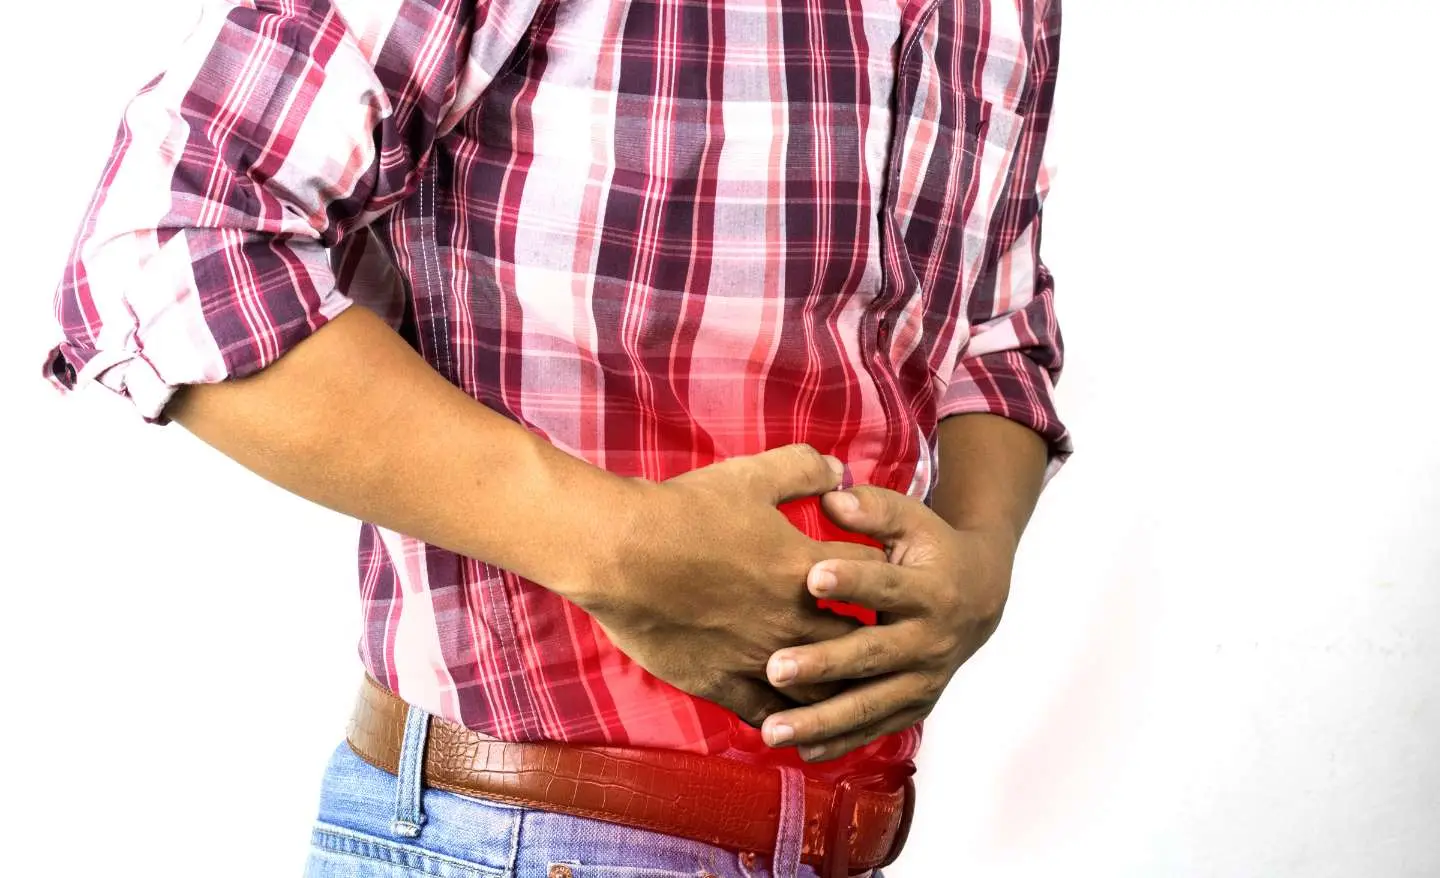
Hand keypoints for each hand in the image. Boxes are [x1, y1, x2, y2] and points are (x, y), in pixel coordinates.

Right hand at [571, 445, 888, 727]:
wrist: (620, 553)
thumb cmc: (685, 512)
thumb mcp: (751, 475)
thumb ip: (804, 469)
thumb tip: (842, 472)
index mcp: (805, 569)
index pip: (872, 577)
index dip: (882, 574)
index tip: (882, 575)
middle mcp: (791, 620)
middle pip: (856, 641)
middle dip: (869, 638)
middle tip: (873, 635)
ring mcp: (757, 657)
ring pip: (820, 689)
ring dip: (836, 685)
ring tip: (842, 683)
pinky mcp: (720, 683)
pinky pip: (766, 713)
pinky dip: (785, 718)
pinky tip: (791, 717)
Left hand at [759, 485, 1017, 760]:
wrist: (982, 597)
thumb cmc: (931, 549)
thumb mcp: (912, 520)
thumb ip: (872, 508)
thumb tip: (830, 498)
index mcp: (930, 590)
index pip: (886, 586)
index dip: (852, 581)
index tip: (811, 577)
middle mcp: (929, 641)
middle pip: (872, 655)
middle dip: (823, 664)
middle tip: (774, 668)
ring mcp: (923, 680)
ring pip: (870, 704)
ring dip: (822, 720)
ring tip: (773, 728)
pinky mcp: (915, 706)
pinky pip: (874, 728)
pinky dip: (839, 741)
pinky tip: (799, 749)